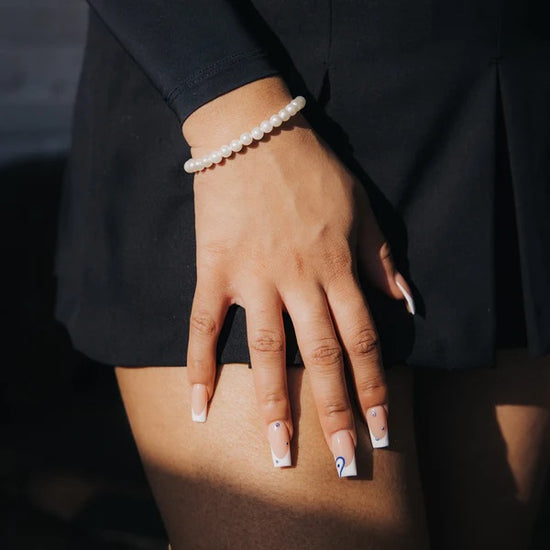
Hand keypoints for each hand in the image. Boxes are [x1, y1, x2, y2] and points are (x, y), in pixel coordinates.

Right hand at [182, 77, 413, 476]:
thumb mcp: (362, 209)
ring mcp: (253, 278)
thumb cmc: (312, 170)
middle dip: (335, 412)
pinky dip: (198, 365)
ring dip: (274, 405)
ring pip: (265, 351)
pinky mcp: (215, 269)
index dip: (375, 387)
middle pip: (321, 356)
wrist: (254, 133)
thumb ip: (382, 259)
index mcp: (337, 267)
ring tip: (279, 454)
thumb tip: (407, 304)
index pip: (363, 339)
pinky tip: (199, 407)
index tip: (383, 428)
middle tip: (345, 463)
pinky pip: (203, 323)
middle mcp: (298, 281)